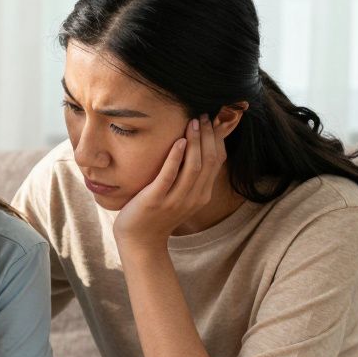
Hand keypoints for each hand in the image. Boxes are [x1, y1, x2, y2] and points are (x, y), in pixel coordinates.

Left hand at [113, 115, 226, 246]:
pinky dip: (176, 157)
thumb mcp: (180, 196)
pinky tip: (178, 141)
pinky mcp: (156, 200)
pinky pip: (169, 175)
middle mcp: (193, 198)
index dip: (217, 139)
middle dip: (207, 135)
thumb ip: (189, 178)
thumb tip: (194, 149)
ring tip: (192, 122)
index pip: (217, 162)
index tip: (212, 120)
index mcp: (201, 195)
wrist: (140, 241)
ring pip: (194, 167)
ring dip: (195, 141)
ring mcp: (175, 200)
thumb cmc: (157, 215)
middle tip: (203, 115)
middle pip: (209, 161)